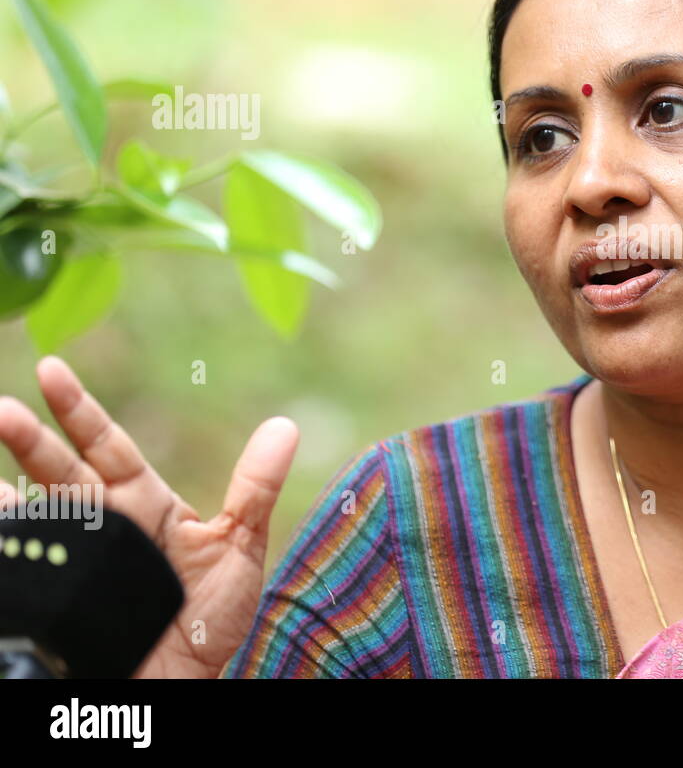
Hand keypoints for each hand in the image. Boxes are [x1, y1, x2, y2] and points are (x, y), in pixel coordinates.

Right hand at [0, 355, 297, 677]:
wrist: (187, 682)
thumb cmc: (211, 619)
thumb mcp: (240, 549)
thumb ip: (255, 490)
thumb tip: (285, 425)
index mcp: (145, 504)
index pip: (108, 446)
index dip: (80, 411)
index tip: (50, 370)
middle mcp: (104, 525)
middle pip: (62, 472)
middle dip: (30, 440)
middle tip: (2, 409)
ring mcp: (78, 560)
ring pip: (34, 513)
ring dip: (7, 490)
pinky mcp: (58, 597)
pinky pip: (21, 563)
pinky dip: (4, 537)